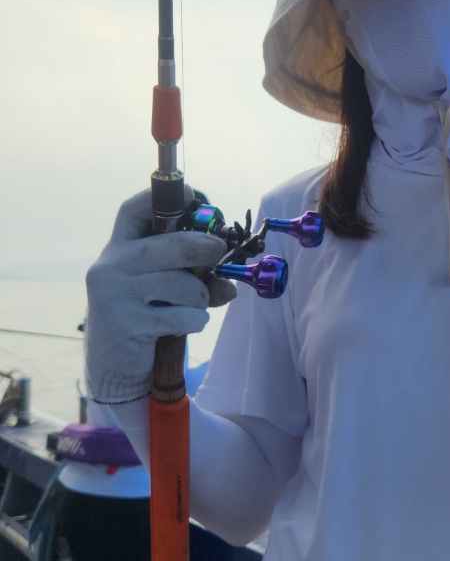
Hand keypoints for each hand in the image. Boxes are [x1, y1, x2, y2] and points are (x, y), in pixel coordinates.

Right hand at [84, 190, 233, 404]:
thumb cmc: (145, 316)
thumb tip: (230, 282)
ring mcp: (115, 295)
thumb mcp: (162, 290)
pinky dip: (195, 321)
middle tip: (220, 253)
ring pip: (184, 283)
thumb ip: (190, 276)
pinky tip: (183, 326)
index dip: (160, 197)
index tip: (192, 194)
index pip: (132, 212)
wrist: (114, 365)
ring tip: (194, 308)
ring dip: (202, 298)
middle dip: (206, 247)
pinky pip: (183, 315)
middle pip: (172, 243)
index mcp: (116, 251)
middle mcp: (109, 267)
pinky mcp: (127, 324)